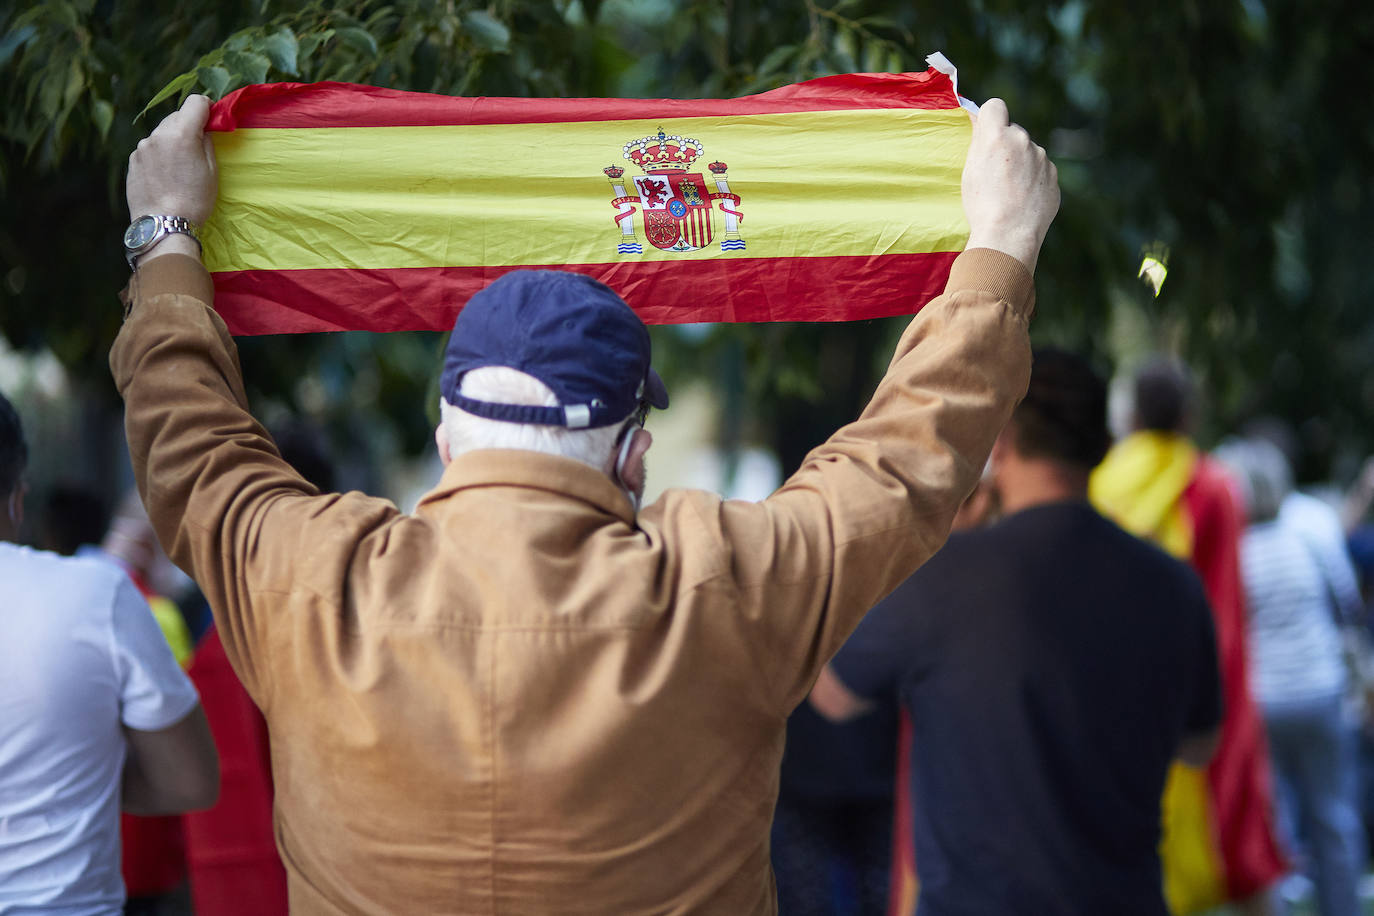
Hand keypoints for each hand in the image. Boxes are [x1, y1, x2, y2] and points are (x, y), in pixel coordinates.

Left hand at [126, 94, 217, 228]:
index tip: (212, 118)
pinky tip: (165, 175)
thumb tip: (203, 128)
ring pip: (162, 133)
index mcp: (181, 133)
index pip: (195, 102)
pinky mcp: (133, 160)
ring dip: (172, 140)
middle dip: (188, 126)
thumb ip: (207, 142)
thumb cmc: (194, 200)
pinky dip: (160, 154)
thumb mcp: (212, 170)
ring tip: (179, 166)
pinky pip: (150, 148)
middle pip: (177, 116)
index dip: (206, 107)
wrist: (163, 224)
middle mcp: (158, 134)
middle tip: (197, 147)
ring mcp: (142, 147)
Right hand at [961, 98, 1059, 275]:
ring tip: (1009, 192)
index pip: (995, 106)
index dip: (990, 118)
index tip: (986, 133)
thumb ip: (979, 142)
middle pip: (1013, 132)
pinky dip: (1033, 181)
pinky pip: (1041, 171)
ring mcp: (1042, 158)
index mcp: (997, 136)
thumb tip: (981, 120)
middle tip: (995, 173)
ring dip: (1021, 164)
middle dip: (1006, 146)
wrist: (1009, 235)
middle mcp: (1023, 140)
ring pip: (1029, 152)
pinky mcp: (1054, 176)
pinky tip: (1023, 201)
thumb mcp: (970, 171)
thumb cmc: (982, 206)